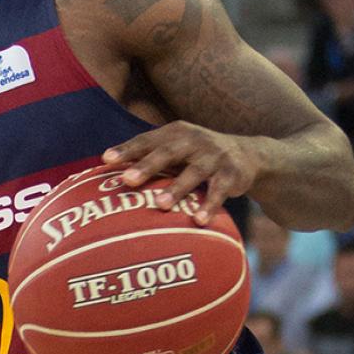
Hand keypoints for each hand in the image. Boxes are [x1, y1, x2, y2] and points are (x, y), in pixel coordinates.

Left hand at [102, 121, 264, 224]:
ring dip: (177, 188)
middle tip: (127, 179)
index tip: (105, 159)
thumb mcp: (176, 149)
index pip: (146, 140)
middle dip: (147, 165)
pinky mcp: (232, 174)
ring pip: (194, 173)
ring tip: (161, 204)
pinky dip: (209, 206)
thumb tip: (104, 172)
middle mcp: (193, 140)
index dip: (127, 149)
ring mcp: (214, 156)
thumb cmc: (197, 155)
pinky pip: (219, 192)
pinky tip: (198, 221)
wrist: (248, 154)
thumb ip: (149, 156)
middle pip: (167, 152)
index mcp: (175, 133)